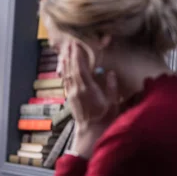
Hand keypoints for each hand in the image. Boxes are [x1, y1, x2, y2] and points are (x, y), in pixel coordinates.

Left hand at [62, 41, 118, 157]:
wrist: (91, 131)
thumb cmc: (104, 117)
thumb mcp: (112, 102)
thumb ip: (111, 86)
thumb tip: (110, 73)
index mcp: (87, 89)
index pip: (80, 68)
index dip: (77, 56)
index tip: (76, 45)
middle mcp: (77, 90)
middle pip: (72, 69)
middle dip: (70, 56)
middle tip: (69, 43)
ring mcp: (72, 94)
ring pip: (67, 75)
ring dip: (66, 63)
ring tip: (65, 52)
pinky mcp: (70, 99)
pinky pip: (66, 83)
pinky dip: (65, 73)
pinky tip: (64, 69)